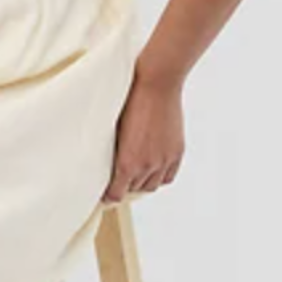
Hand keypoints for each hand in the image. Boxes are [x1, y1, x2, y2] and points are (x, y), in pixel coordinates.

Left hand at [106, 72, 182, 200]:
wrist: (156, 85)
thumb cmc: (128, 103)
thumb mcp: (113, 131)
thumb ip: (114, 151)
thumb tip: (108, 163)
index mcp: (127, 163)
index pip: (116, 194)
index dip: (109, 196)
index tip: (104, 194)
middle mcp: (147, 166)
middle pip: (133, 190)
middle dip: (123, 187)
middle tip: (116, 181)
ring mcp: (164, 160)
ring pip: (151, 185)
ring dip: (141, 183)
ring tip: (133, 175)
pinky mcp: (177, 152)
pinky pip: (168, 177)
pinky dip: (159, 177)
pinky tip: (152, 171)